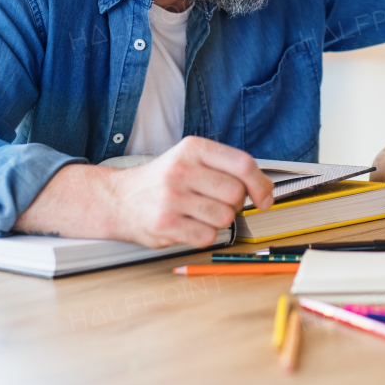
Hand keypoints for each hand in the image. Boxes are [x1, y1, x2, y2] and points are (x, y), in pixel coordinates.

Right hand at [110, 137, 273, 248]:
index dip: (261, 184)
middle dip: (235, 204)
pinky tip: (188, 226)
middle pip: (236, 193)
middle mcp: (181, 169)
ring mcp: (172, 197)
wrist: (118, 199)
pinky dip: (204, 235)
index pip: (243, 164)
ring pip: (225, 217)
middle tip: (218, 203)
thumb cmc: (163, 181)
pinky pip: (207, 236)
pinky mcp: (165, 223)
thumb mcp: (191, 160)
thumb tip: (266, 192)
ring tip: (199, 214)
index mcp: (193, 148)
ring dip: (219, 221)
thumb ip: (226, 168)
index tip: (264, 198)